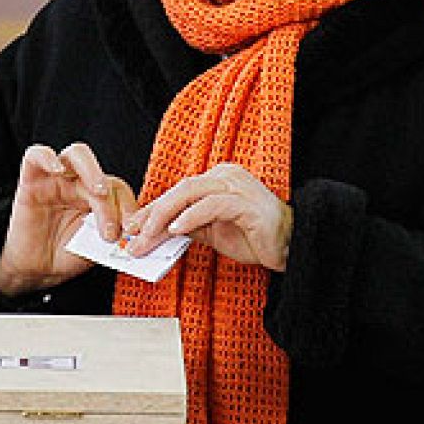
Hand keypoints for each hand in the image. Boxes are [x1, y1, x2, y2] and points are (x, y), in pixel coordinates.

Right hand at [0, 142, 136, 297]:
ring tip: (99, 193)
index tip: (132, 233)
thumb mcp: (95, 248)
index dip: (130, 209)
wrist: (36, 268)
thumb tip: (132, 234)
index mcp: (101, 198)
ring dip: (92, 171)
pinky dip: (46, 157)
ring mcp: (57, 180)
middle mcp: (82, 184)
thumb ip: (110, 236)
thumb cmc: (66, 255)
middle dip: (115, 198)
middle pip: (105, 175)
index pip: (121, 191)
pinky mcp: (31, 181)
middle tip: (118, 224)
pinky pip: (35, 156)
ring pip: (77, 155)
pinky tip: (56, 169)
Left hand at [123, 163, 292, 271]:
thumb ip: (189, 227)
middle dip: (151, 214)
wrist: (291, 246)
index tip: (132, 229)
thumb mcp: (213, 232)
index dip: (151, 210)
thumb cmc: (255, 237)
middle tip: (133, 235)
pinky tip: (176, 229)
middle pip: (179, 190)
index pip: (177, 192)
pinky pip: (212, 205)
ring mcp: (236, 186)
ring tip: (147, 236)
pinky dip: (191, 216)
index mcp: (217, 180)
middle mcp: (225, 176)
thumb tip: (159, 232)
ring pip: (190, 193)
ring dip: (164, 216)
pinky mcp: (245, 202)